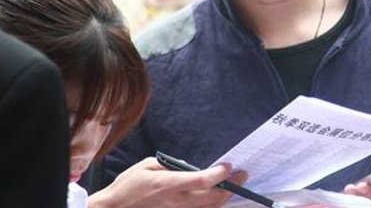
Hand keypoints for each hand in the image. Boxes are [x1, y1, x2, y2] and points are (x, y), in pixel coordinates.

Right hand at [88, 157, 247, 207]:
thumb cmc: (129, 186)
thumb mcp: (148, 166)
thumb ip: (171, 167)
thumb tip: (189, 169)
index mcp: (169, 184)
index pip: (202, 180)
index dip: (220, 173)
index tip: (229, 165)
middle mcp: (177, 202)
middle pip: (213, 198)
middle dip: (230, 186)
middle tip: (242, 175)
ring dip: (224, 197)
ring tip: (232, 185)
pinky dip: (211, 206)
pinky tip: (216, 198)